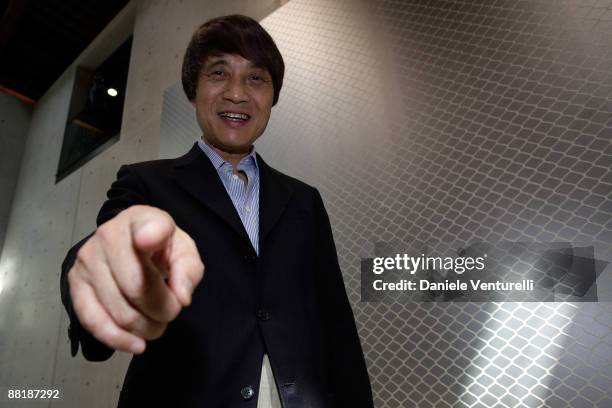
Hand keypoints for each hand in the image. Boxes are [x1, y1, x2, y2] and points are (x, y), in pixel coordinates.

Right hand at [67, 205, 203, 353]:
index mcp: (142, 219)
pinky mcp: (74, 283)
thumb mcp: (183, 252)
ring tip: (156, 324)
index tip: (149, 242)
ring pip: (120, 311)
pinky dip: (118, 340)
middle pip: (138, 287)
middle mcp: (109, 234)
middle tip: (171, 312)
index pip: (149, 226)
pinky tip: (137, 345)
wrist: (128, 244)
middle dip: (163, 310)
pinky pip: (93, 322)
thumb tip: (181, 298)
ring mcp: (88, 259)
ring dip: (145, 328)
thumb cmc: (160, 249)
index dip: (150, 235)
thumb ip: (188, 271)